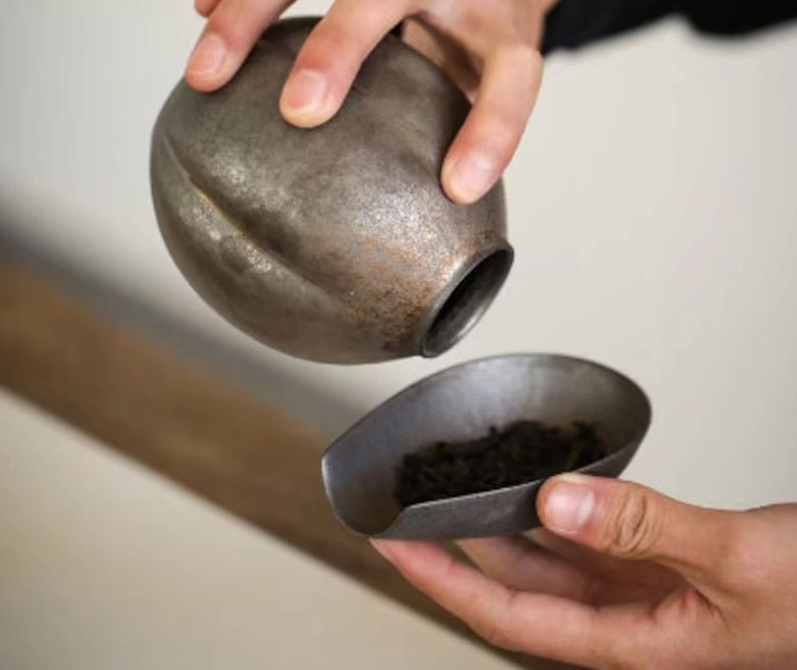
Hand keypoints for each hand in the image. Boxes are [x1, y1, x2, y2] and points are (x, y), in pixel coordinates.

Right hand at [186, 0, 570, 203]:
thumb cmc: (492, 10)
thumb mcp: (508, 68)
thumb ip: (483, 123)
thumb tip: (451, 195)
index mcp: (495, 16)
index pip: (509, 76)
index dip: (489, 134)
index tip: (457, 186)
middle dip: (335, 50)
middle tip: (296, 115)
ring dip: (249, 9)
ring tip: (208, 73)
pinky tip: (205, 3)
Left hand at [373, 475, 796, 668]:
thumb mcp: (734, 560)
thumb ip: (644, 528)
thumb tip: (556, 501)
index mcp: (629, 642)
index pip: (506, 616)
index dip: (442, 581)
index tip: (394, 546)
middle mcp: (620, 619)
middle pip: (512, 587)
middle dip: (450, 551)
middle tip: (403, 509)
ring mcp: (632, 590)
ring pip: (541, 560)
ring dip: (492, 528)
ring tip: (449, 490)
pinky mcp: (648, 562)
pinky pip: (577, 536)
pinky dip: (543, 510)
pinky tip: (526, 485)